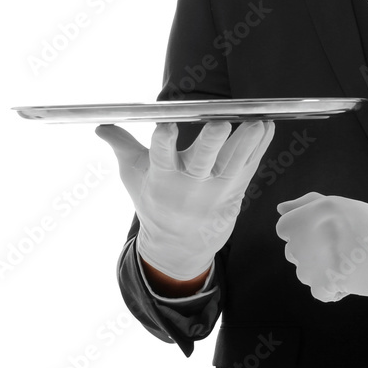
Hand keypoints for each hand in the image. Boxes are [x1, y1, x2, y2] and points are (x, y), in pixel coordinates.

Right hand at [96, 119, 274, 279]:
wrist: (180, 244)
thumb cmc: (155, 201)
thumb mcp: (135, 176)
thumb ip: (121, 146)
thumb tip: (100, 125)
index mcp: (162, 179)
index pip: (159, 158)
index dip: (163, 143)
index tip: (166, 125)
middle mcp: (190, 185)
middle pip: (202, 163)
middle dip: (211, 143)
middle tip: (220, 124)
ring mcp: (217, 188)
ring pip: (233, 164)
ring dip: (246, 143)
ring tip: (257, 123)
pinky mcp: (236, 188)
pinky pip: (250, 165)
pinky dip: (260, 146)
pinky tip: (268, 126)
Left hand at [275, 192, 367, 302]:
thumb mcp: (341, 206)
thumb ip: (307, 204)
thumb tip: (280, 209)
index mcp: (321, 207)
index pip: (284, 228)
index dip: (301, 236)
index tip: (323, 237)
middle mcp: (318, 227)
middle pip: (293, 253)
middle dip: (312, 256)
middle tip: (342, 250)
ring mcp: (323, 254)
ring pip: (304, 274)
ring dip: (323, 274)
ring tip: (350, 263)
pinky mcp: (331, 279)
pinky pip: (320, 293)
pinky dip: (334, 291)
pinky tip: (353, 278)